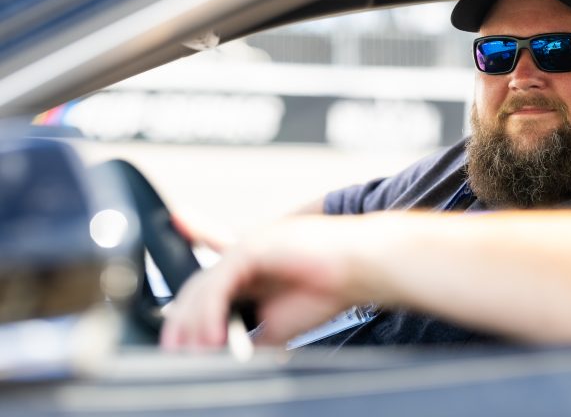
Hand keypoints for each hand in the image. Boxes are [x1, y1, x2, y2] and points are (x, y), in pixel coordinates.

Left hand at [159, 216, 372, 349]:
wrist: (360, 269)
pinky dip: (212, 312)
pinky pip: (220, 282)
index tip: (176, 348)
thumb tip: (228, 355)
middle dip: (181, 326)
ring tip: (198, 353)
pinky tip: (215, 336)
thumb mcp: (279, 323)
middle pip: (195, 290)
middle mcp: (241, 257)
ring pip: (202, 286)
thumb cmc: (329, 288)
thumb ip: (252, 334)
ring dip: (195, 325)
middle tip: (179, 357)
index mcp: (248, 272)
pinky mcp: (252, 247)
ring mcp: (245, 248)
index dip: (186, 318)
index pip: (205, 291)